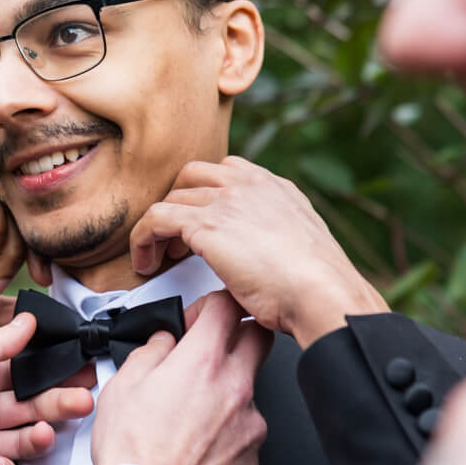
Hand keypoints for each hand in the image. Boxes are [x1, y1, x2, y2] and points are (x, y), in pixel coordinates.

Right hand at [91, 292, 271, 464]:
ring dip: (227, 394)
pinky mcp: (254, 459)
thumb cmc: (131, 453)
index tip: (198, 320)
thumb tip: (164, 343)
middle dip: (239, 335)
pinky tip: (198, 448)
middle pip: (258, 338)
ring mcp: (251, 424)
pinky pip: (246, 434)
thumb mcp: (122, 386)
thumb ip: (151, 352)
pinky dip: (227, 435)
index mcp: (203, 362)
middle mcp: (236, 387)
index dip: (210, 306)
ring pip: (250, 392)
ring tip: (190, 419)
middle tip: (211, 351)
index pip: (227, 306)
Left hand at [127, 157, 385, 345]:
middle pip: (193, 176)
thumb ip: (274, 240)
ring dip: (160, 226)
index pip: (228, 171)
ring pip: (172, 197)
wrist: (322, 293)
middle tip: (177, 239)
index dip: (207, 196)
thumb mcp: (299, 249)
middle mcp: (250, 185)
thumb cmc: (317, 286)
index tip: (201, 225)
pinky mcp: (205, 225)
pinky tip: (147, 263)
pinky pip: (155, 219)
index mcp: (276, 188)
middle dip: (180, 203)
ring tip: (159, 257)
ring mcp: (227, 200)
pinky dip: (143, 239)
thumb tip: (256, 261)